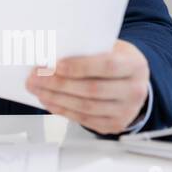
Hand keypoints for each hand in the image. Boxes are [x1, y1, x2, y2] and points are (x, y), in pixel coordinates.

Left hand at [25, 39, 149, 134]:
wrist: (134, 82)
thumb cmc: (116, 59)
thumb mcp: (110, 47)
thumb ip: (88, 49)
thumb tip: (52, 52)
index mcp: (135, 65)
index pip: (107, 66)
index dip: (79, 66)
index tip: (55, 64)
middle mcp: (134, 90)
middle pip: (92, 89)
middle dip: (59, 84)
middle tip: (36, 77)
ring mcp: (126, 111)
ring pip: (86, 107)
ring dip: (56, 98)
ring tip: (37, 89)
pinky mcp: (114, 124)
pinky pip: (84, 119)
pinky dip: (62, 110)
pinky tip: (48, 101)